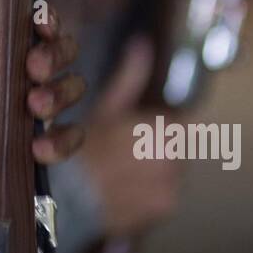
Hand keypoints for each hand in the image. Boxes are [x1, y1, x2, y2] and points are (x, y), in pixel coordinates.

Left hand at [0, 7, 86, 226]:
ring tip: (34, 107)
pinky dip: (63, 141)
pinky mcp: (42, 150)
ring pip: (72, 89)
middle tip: (31, 69)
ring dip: (60, 94)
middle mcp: (21, 80)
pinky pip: (71, 139)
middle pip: (63, 53)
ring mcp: (35, 116)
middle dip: (55, 55)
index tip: (38, 23)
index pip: (32, 26)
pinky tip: (38, 149)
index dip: (46, 19)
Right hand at [76, 37, 184, 238]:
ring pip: (173, 170)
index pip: (186, 121)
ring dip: (157, 168)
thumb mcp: (105, 106)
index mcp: (166, 128)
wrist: (66, 200)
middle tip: (128, 149)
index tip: (142, 127)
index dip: (164, 122)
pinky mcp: (164, 209)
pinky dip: (151, 191)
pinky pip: (165, 193)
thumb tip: (142, 43)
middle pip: (181, 146)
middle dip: (161, 145)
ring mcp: (172, 187)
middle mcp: (176, 159)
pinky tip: (125, 188)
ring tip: (124, 169)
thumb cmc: (82, 148)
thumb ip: (130, 77)